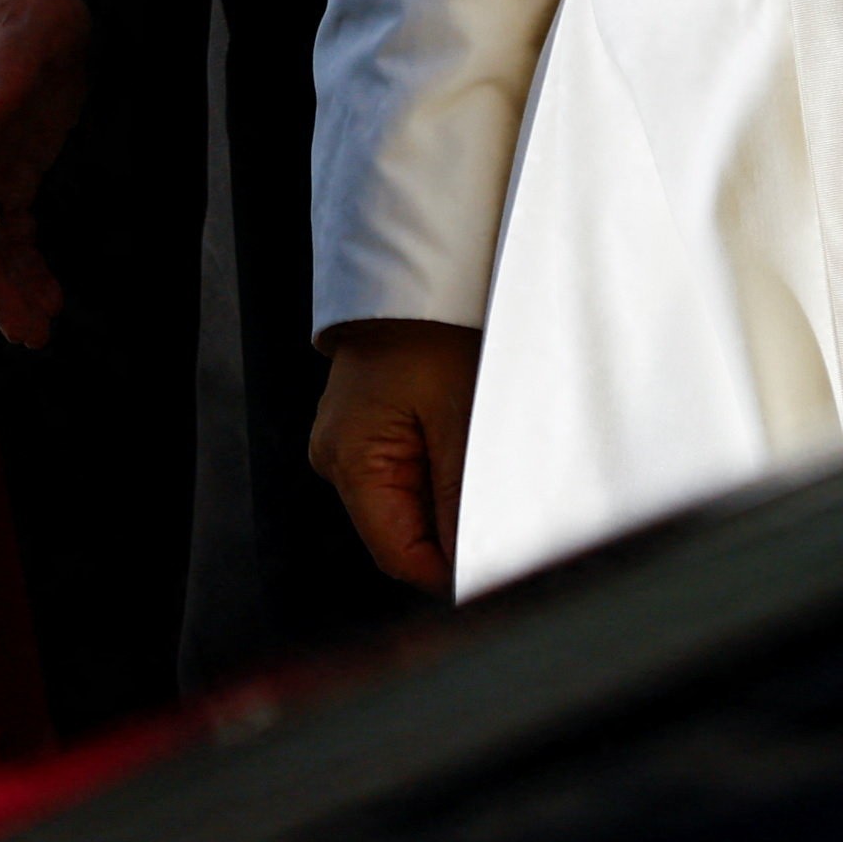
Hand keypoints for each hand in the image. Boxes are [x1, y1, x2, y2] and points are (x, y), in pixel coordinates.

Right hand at [0, 0, 84, 348]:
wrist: (57, 1)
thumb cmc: (41, 7)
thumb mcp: (30, 28)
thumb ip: (3, 74)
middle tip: (25, 333)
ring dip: (8, 287)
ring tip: (39, 333)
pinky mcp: (11, 174)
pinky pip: (12, 230)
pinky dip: (26, 266)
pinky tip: (50, 299)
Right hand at [310, 319, 484, 593]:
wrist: (421, 270)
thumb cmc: (434, 328)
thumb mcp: (460, 420)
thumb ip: (462, 500)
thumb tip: (472, 562)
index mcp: (349, 460)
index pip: (397, 555)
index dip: (448, 571)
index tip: (497, 563)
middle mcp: (337, 456)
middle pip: (401, 531)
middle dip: (453, 529)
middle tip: (505, 507)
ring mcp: (349, 439)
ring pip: (407, 502)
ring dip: (449, 497)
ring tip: (487, 460)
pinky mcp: (366, 424)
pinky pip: (405, 469)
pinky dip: (440, 469)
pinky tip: (466, 443)